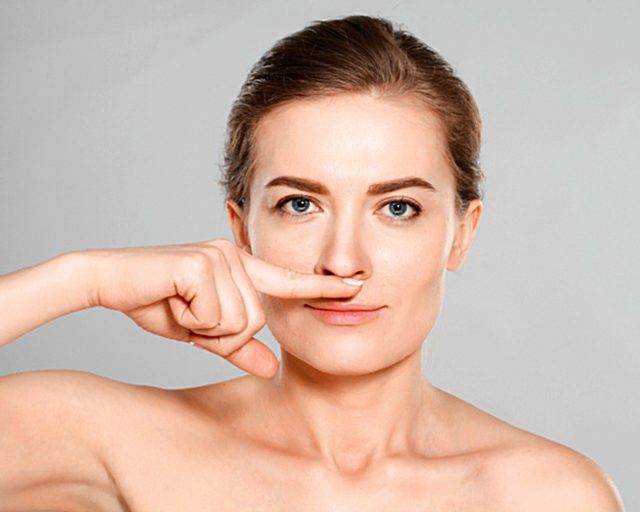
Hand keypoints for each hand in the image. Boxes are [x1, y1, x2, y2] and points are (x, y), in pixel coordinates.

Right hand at [78, 239, 362, 377]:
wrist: (112, 281)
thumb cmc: (158, 301)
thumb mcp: (205, 332)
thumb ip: (240, 348)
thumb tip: (272, 369)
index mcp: (241, 270)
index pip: (289, 282)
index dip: (322, 286)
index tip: (355, 287)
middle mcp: (235, 257)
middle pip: (256, 321)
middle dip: (220, 335)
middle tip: (190, 315)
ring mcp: (220, 256)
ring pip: (237, 322)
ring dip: (204, 328)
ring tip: (180, 305)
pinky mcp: (201, 262)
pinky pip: (215, 315)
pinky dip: (190, 319)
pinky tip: (170, 298)